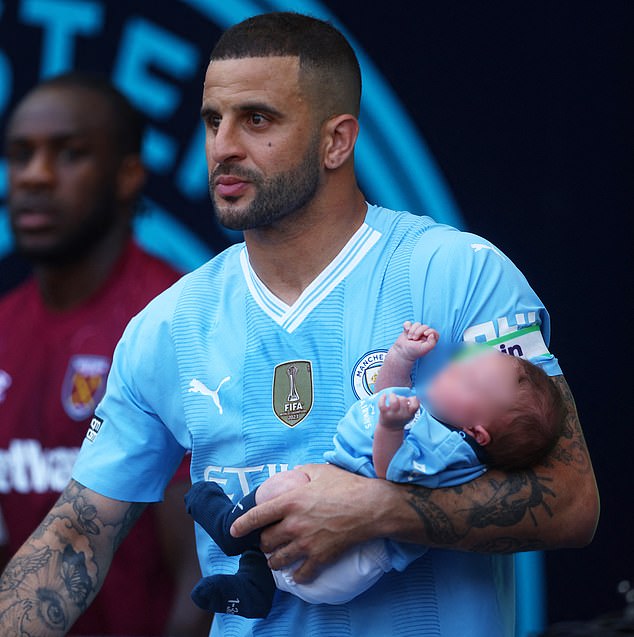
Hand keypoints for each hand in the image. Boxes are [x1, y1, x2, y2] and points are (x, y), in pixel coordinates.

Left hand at [230, 464, 393, 582]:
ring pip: (278, 560)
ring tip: (277, 559)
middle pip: (266, 541)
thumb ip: (303, 471)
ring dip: (275, 561)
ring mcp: (306, 543)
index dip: (242, 525)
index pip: (257, 516)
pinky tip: (297, 573)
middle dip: (264, 543)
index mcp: (290, 501)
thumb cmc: (347, 486)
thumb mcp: (321, 471)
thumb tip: (294, 473)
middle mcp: (294, 524)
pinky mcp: (320, 557)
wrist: (371, 508)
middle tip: (268, 541)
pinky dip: (297, 575)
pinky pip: (301, 574)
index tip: (234, 531)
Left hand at [378, 392, 419, 429]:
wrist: (390, 430)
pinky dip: (382, 398)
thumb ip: (412, 405)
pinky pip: (382, 404)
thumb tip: (413, 397)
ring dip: (392, 396)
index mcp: (409, 414)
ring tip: (391, 396)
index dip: (413, 400)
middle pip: (403, 400)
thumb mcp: (409, 414)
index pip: (415, 406)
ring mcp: (392, 415)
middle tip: (399, 400)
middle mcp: (402, 415)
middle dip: (401, 397)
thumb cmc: (401, 417)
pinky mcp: (384, 414)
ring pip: (394, 402)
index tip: (409, 400)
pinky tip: (384, 395)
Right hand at [391, 321, 438, 362]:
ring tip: (409, 338)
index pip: (434, 332)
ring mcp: (416, 331)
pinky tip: (406, 330)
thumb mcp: (424, 349)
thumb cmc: (414, 352)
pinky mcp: (409, 329)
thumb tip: (432, 334)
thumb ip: (431, 343)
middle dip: (418, 332)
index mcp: (429, 340)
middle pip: (425, 326)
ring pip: (417, 324)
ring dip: (412, 330)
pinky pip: (408, 323)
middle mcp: (424, 335)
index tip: (425, 334)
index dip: (430, 331)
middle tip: (414, 339)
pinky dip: (407, 325)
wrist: (402, 352)